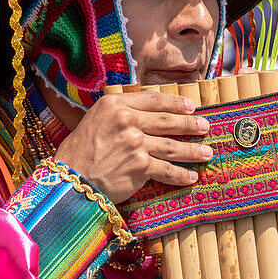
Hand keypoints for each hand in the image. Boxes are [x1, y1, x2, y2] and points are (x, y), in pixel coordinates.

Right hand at [53, 92, 211, 202]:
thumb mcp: (95, 120)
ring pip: (172, 146)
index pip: (153, 99)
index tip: (190, 107)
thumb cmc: (79, 151)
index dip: (175, 103)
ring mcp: (135, 144)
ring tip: (207, 153)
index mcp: (115, 105)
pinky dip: (181, 175)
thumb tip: (145, 114)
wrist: (70, 178)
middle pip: (168, 121)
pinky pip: (167, 170)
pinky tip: (191, 176)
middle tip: (205, 127)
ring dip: (193, 151)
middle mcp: (127, 121)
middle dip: (190, 125)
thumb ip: (118, 114)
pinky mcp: (140, 167)